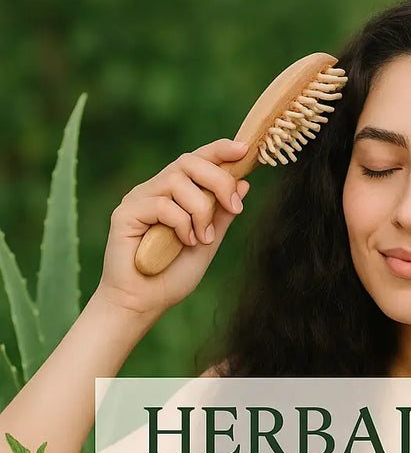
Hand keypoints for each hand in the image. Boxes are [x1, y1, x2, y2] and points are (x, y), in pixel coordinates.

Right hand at [98, 139, 250, 318]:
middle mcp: (156, 189)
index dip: (220, 150)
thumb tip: (244, 184)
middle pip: (190, 162)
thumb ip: (222, 214)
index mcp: (176, 193)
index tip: (244, 151)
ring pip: (178, 182)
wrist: (145, 301)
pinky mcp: (125, 213)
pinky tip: (183, 243)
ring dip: (201, 211)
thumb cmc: (174, 273)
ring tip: (201, 239)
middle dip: (219, 181)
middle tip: (234, 208)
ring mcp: (139, 199)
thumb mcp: (209, 241)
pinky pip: (162, 204)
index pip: (198, 160)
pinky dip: (181, 224)